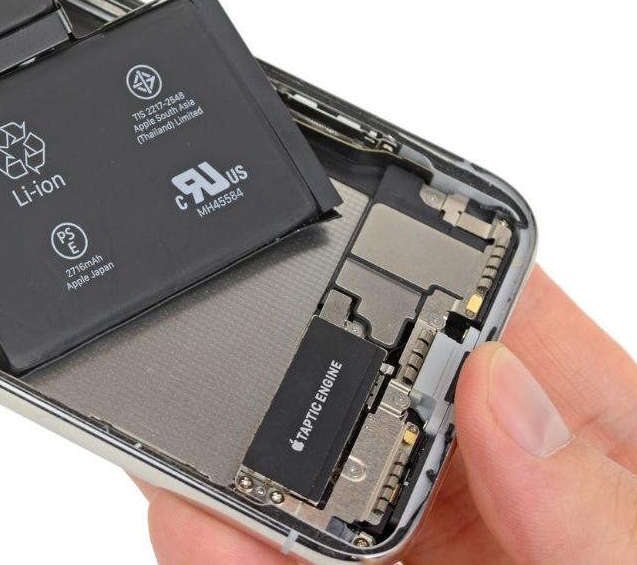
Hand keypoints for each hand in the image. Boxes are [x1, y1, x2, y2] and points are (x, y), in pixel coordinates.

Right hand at [136, 266, 636, 563]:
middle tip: (239, 352)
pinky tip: (193, 529)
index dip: (429, 277)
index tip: (359, 246)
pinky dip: (225, 553)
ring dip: (238, 467)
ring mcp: (416, 559)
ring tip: (188, 448)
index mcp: (587, 442)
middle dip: (301, 371)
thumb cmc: (630, 562)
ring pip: (308, 497)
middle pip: (375, 403)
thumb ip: (605, 504)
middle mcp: (494, 495)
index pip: (500, 328)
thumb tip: (503, 389)